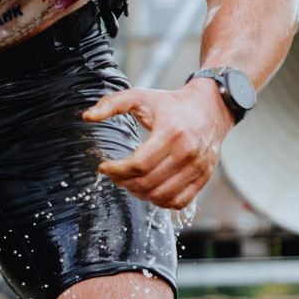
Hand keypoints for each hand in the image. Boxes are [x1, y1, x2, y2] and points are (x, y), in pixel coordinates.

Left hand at [87, 78, 232, 208]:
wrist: (210, 107)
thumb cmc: (171, 104)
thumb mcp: (141, 96)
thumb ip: (113, 103)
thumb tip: (87, 116)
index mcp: (171, 132)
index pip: (139, 165)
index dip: (116, 170)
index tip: (104, 167)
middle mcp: (188, 152)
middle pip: (148, 182)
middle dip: (123, 182)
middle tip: (114, 175)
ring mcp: (198, 167)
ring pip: (161, 195)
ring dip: (138, 193)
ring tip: (129, 181)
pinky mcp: (204, 177)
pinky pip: (179, 202)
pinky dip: (160, 202)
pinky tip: (149, 190)